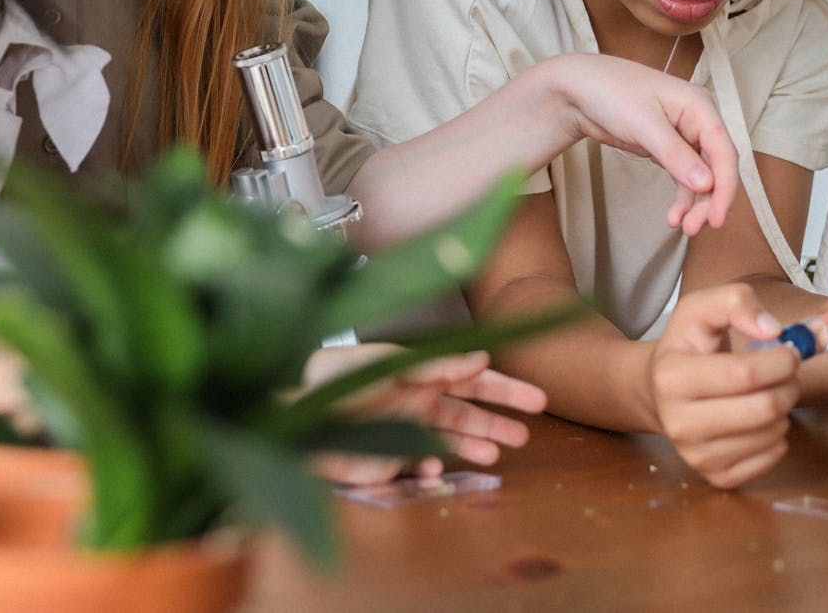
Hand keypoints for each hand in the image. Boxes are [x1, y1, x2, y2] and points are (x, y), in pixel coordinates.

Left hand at [299, 345, 547, 485]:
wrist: (291, 415)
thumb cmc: (334, 379)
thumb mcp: (389, 365)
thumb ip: (435, 364)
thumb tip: (481, 358)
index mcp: (419, 373)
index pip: (472, 379)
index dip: (504, 389)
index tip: (537, 400)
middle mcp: (416, 401)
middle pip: (468, 414)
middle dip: (498, 423)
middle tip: (526, 435)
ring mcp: (404, 431)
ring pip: (450, 442)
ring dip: (474, 448)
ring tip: (495, 457)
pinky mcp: (389, 460)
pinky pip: (421, 467)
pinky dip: (433, 469)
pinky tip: (435, 469)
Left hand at [549, 54, 738, 235]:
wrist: (577, 89)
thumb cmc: (610, 92)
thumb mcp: (644, 124)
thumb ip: (676, 155)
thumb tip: (707, 184)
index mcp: (700, 107)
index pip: (724, 152)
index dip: (725, 187)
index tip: (717, 218)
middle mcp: (697, 121)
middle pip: (716, 167)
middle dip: (709, 200)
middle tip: (694, 228)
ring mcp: (683, 135)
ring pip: (701, 176)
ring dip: (695, 203)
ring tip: (683, 227)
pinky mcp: (667, 148)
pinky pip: (683, 177)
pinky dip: (682, 197)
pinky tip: (674, 216)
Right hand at [648, 283, 800, 487]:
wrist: (657, 390)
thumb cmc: (687, 346)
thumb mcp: (701, 308)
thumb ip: (736, 301)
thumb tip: (773, 330)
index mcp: (672, 377)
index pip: (744, 374)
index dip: (781, 360)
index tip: (789, 351)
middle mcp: (678, 423)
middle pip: (763, 408)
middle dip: (789, 385)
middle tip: (786, 372)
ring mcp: (695, 455)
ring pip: (771, 435)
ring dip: (785, 410)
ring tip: (769, 392)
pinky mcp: (714, 476)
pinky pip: (770, 460)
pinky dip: (777, 437)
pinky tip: (760, 419)